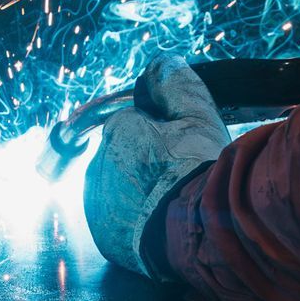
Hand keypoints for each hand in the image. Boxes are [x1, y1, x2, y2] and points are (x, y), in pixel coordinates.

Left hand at [83, 56, 231, 277]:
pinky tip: (166, 223)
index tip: (188, 150)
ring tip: (177, 203)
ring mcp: (99, 204)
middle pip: (129, 154)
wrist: (200, 235)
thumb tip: (161, 63)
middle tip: (185, 178)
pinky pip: (122, 221)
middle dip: (152, 161)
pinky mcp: (105, 237)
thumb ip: (175, 81)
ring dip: (144, 191)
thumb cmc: (201, 171)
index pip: (139, 121)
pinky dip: (140, 221)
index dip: (168, 133)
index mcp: (118, 130)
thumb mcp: (198, 114)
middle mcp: (98, 164)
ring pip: (123, 187)